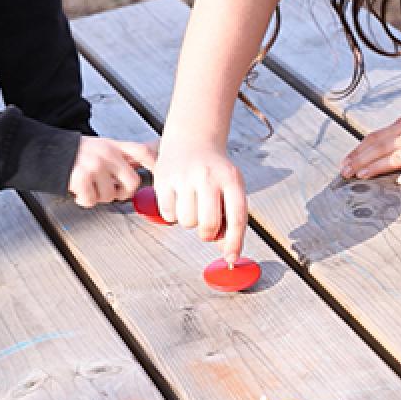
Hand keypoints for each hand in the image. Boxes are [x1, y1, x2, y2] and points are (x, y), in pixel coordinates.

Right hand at [67, 136, 157, 208]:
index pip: (142, 151)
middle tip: (112, 191)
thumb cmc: (75, 153)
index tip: (158, 173)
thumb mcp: (101, 147)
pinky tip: (79, 191)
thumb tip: (141, 166)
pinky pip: (92, 200)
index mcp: (114, 146)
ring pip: (111, 195)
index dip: (154, 163)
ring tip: (90, 187)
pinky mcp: (82, 178)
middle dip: (124, 193)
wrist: (47, 151)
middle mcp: (107, 155)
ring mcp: (95, 166)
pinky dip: (85, 200)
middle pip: (133, 181)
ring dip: (99, 197)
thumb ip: (119, 156)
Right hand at [152, 131, 249, 259]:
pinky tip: (179, 199)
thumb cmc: (215, 170)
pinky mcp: (163, 180)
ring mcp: (184, 177)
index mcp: (231, 179)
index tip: (231, 258)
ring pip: (187, 222)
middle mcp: (208, 177)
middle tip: (208, 226)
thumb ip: (232, 219)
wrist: (192, 141)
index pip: (237, 218)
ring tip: (193, 205)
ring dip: (190, 222)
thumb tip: (228, 253)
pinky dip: (173, 215)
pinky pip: (168, 215)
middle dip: (208, 234)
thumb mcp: (231, 188)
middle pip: (209, 225)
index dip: (234, 243)